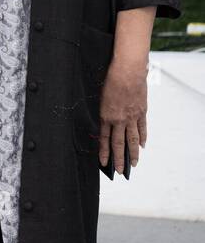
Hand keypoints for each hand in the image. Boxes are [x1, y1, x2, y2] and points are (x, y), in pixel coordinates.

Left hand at [98, 54, 148, 172]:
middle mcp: (119, 119)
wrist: (127, 71)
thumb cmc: (110, 79)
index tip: (104, 163)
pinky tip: (142, 146)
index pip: (104, 139)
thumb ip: (102, 110)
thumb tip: (102, 120)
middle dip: (119, 159)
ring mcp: (132, 117)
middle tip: (119, 171)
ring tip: (133, 164)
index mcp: (106, 116)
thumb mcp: (100, 96)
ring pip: (133, 140)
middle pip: (119, 144)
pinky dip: (143, 138)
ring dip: (133, 153)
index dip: (104, 152)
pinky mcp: (141, 112)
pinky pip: (142, 129)